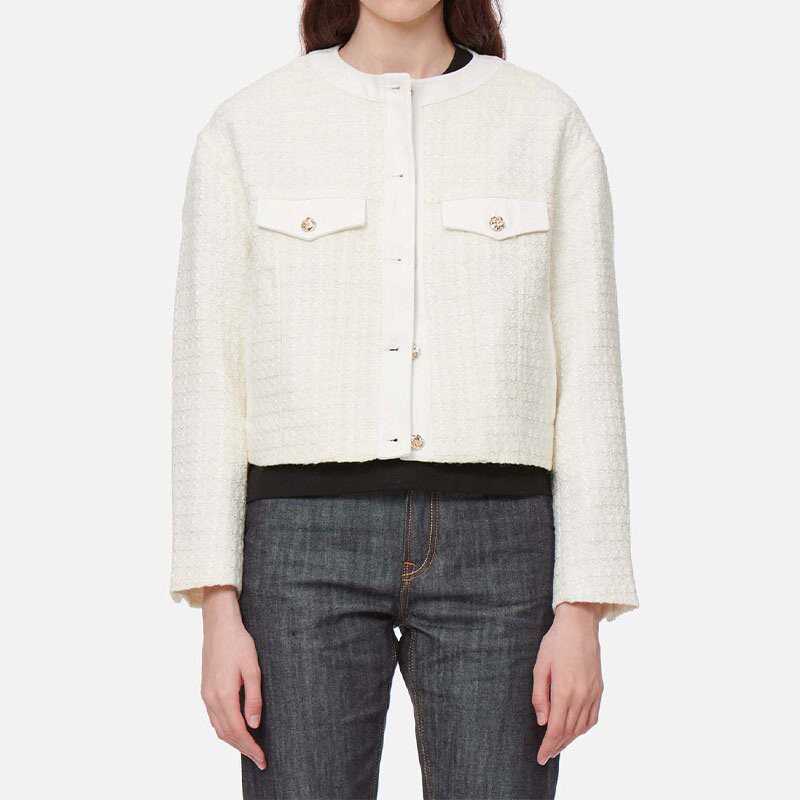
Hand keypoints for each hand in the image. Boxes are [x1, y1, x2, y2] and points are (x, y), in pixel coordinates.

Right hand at [200, 585, 265, 770]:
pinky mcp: (205, 690)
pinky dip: (225, 729)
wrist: (219, 626)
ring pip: (218, 728)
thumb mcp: (252, 669)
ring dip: (233, 741)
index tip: (262, 758)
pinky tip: (236, 729)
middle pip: (226, 734)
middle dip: (243, 748)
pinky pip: (214, 718)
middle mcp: (211, 699)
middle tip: (260, 758)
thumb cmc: (239, 643)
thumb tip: (254, 725)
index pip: (238, 731)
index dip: (250, 747)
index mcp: (224, 695)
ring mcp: (206, 695)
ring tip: (250, 748)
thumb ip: (253, 698)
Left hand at [532, 602, 604, 764]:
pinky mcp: (599, 689)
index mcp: (564, 691)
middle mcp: (581, 696)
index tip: (540, 758)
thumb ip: (540, 695)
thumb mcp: (540, 666)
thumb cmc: (555, 642)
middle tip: (546, 755)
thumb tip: (542, 721)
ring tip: (558, 746)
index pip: (556, 728)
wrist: (580, 625)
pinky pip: (593, 717)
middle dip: (557, 746)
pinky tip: (576, 731)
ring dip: (570, 740)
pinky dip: (584, 729)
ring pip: (582, 727)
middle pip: (569, 731)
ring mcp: (593, 693)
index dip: (548, 746)